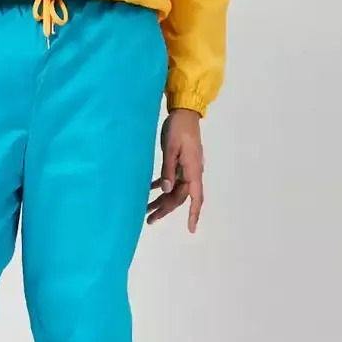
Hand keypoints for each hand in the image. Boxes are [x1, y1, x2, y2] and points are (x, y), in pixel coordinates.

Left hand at [148, 109, 204, 231]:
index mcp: (192, 170)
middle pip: (180, 197)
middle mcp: (192, 172)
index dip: (193, 214)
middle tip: (148, 219)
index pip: (195, 197)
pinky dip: (162, 185)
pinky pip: (172, 179)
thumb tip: (166, 191)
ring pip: (174, 189)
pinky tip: (150, 190)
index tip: (191, 229)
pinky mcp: (181, 162)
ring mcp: (187, 167)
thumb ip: (168, 170)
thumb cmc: (178, 128)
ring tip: (146, 209)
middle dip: (165, 209)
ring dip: (161, 199)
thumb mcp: (171, 149)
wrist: (184, 112)